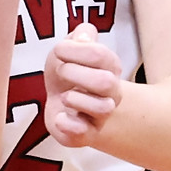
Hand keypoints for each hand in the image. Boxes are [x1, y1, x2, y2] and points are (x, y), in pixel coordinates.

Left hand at [44, 29, 123, 145]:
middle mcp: (111, 93)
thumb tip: (85, 36)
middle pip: (106, 82)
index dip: (76, 50)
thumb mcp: (71, 48)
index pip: (101, 55)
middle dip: (76, 73)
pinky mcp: (84, 135)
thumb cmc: (69, 74)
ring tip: (64, 96)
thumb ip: (81, 36)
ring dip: (76, 99)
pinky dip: (68, 124)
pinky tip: (60, 116)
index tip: (60, 50)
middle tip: (60, 71)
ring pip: (103, 108)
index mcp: (110, 68)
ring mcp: (99, 116)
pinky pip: (82, 133)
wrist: (62, 106)